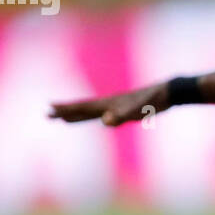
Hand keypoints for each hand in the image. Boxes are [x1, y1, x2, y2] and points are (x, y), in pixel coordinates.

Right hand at [47, 82, 168, 125]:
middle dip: (65, 112)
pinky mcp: (127, 111)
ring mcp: (117, 107)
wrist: (168, 93)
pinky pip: (106, 116)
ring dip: (77, 116)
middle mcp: (110, 104)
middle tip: (47, 114)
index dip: (66, 108)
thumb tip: (105, 121)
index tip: (49, 108)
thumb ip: (122, 115)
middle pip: (82, 109)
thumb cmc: (153, 101)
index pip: (82, 106)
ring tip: (63, 119)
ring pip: (92, 113)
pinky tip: (99, 119)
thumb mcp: (138, 109)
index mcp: (109, 103)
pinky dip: (98, 118)